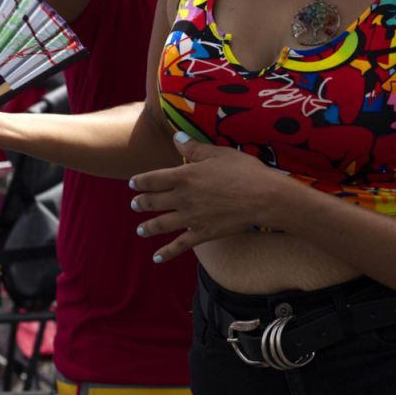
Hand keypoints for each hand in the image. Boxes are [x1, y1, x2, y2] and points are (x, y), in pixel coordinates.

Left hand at [128, 134, 285, 260]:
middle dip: (140, 203)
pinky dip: (166, 252)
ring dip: (148, 227)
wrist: (263, 197)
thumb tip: (176, 137)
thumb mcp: (219, 153)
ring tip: (140, 230)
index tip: (132, 183)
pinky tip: (156, 257)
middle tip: (134, 204)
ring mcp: (191, 218)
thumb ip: (194, 148)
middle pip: (153, 202)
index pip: (153, 179)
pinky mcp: (203, 233)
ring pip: (161, 224)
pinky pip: (180, 245)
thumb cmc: (244, 171)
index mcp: (184, 176)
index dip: (140, 181)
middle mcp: (183, 198)